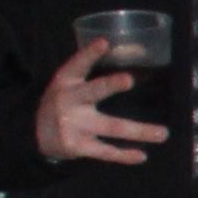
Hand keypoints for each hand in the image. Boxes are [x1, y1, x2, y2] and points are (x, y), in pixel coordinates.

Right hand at [33, 36, 167, 166]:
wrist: (34, 132)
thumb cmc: (63, 102)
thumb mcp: (70, 84)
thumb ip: (94, 73)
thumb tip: (137, 52)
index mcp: (67, 81)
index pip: (78, 64)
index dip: (89, 54)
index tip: (104, 43)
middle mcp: (69, 101)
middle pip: (93, 92)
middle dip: (110, 85)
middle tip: (129, 79)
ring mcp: (73, 125)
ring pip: (111, 127)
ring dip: (138, 131)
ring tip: (163, 133)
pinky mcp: (76, 145)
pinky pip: (104, 151)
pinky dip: (124, 155)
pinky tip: (141, 155)